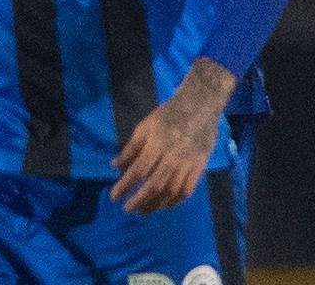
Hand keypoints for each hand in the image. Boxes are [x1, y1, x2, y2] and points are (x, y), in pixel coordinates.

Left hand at [110, 58, 235, 213]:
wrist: (200, 105)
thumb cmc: (169, 114)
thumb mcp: (145, 126)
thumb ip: (131, 148)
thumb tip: (115, 166)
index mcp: (157, 144)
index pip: (138, 170)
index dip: (125, 185)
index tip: (114, 197)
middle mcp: (173, 156)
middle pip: (155, 185)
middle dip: (139, 201)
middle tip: (128, 209)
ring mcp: (188, 162)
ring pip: (171, 191)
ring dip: (156, 204)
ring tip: (144, 210)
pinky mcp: (200, 165)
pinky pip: (188, 190)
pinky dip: (175, 201)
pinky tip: (165, 204)